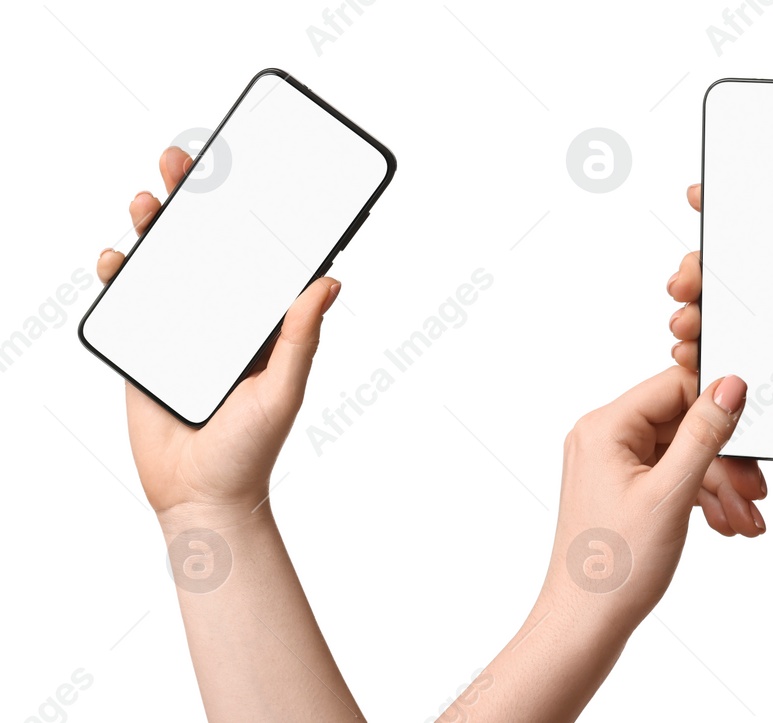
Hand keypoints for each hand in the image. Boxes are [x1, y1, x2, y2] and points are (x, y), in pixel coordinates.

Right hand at [99, 146, 339, 514]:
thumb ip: (301, 337)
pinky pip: (128, 300)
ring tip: (148, 202)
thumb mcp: (283, 388)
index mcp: (262, 321)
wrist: (199, 497)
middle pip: (205, 247)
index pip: (256, 255)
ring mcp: (179, 329)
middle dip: (192, 203)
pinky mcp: (142, 348)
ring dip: (153, 229)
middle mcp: (222, 317)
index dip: (247, 214)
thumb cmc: (252, 449)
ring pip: (163, 265)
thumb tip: (330, 282)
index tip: (242, 171)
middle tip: (181, 164)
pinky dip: (118, 273)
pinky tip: (116, 257)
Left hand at [539, 368, 748, 628]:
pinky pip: (672, 479)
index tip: (752, 433)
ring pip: (683, 456)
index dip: (718, 407)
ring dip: (721, 486)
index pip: (675, 387)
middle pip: (684, 425)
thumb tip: (731, 384)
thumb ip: (704, 433)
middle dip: (726, 461)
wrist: (584, 626)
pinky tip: (726, 523)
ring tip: (746, 520)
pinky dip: (701, 499)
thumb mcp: (671, 493)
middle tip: (755, 491)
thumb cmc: (614, 567)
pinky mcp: (623, 491)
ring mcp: (612, 466)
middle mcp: (603, 439)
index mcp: (605, 427)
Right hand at [668, 171, 772, 496]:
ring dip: (702, 314)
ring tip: (685, 323)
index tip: (707, 200)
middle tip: (685, 280)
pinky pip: (746, 364)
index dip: (746, 211)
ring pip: (740, 319)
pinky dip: (715, 357)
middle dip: (705, 270)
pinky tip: (695, 357)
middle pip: (750, 274)